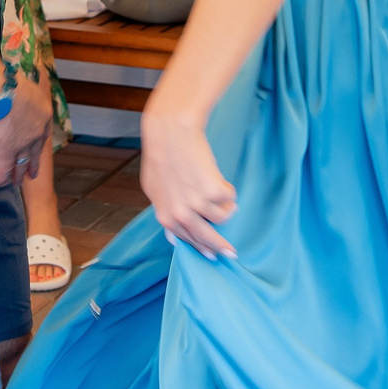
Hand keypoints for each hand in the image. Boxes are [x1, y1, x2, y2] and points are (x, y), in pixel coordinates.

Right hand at [0, 69, 52, 187]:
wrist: (3, 93)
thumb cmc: (12, 84)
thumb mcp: (27, 87)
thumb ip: (25, 95)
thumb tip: (17, 93)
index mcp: (44, 115)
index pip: (44, 133)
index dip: (40, 142)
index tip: (39, 147)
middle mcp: (36, 133)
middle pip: (35, 152)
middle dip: (33, 164)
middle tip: (33, 174)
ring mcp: (23, 144)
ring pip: (22, 162)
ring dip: (19, 173)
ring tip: (18, 182)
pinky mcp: (7, 151)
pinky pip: (6, 167)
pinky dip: (4, 176)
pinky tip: (2, 182)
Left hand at [139, 106, 236, 258]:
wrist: (170, 133)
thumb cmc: (162, 156)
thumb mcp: (155, 189)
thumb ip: (165, 212)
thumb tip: (173, 239)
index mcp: (165, 215)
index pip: (186, 240)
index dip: (202, 248)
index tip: (213, 255)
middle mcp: (180, 214)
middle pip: (207, 238)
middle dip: (222, 247)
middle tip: (232, 253)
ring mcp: (197, 204)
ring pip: (222, 217)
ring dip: (225, 206)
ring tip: (219, 191)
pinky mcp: (214, 192)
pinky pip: (230, 200)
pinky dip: (228, 191)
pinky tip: (218, 178)